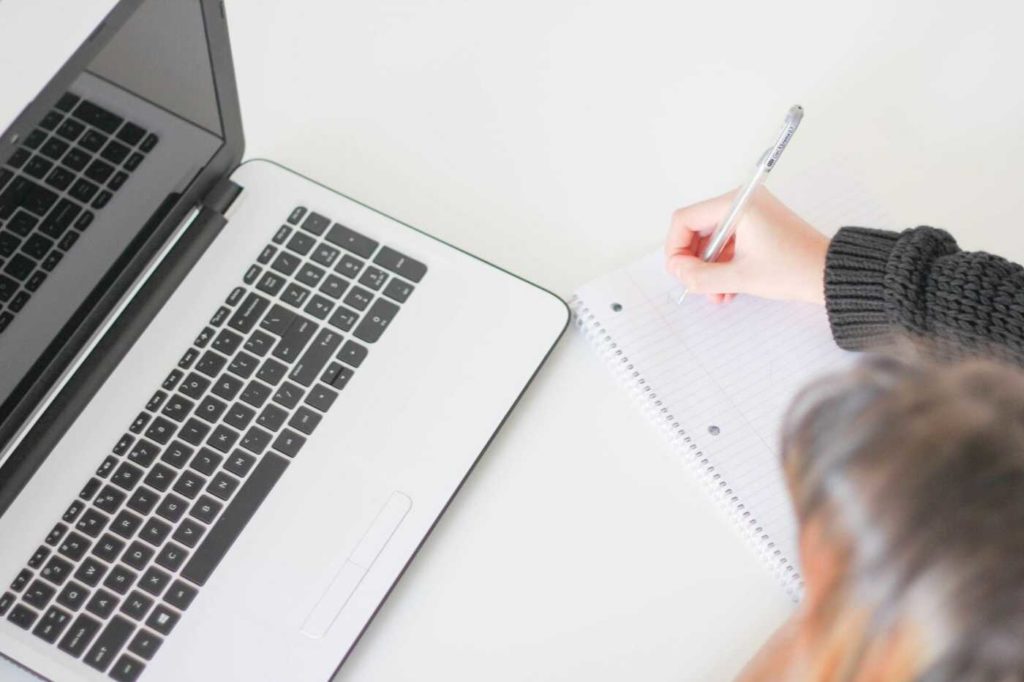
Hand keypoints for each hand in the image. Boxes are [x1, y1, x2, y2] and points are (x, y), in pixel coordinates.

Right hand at [665, 188, 828, 304]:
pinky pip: (729, 244)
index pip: (685, 219)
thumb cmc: (795, 269)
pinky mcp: (758, 227)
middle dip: (694, 261)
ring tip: (716, 294)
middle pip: (697, 229)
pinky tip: (727, 289)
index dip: (676, 248)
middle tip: (695, 285)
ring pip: (712, 241)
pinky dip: (723, 265)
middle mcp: (742, 203)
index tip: (679, 272)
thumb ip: (700, 276)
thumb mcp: (739, 277)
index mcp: (737, 204)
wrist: (830, 274)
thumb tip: (677, 271)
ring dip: (709, 269)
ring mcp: (751, 215)